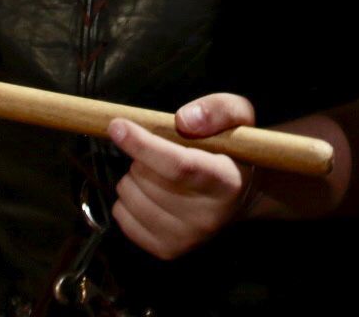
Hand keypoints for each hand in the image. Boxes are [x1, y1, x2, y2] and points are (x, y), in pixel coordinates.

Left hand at [108, 94, 255, 260]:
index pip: (179, 166)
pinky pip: (122, 217)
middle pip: (148, 179)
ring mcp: (186, 238)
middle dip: (141, 156)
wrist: (241, 196)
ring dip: (133, 176)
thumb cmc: (234, 149)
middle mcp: (208, 216)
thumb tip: (183, 121)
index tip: (117, 126)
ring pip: (130, 196)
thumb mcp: (238, 115)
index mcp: (226, 181)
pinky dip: (126, 198)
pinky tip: (147, 191)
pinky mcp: (167, 250)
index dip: (143, 145)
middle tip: (159, 150)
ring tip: (156, 172)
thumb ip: (216, 109)